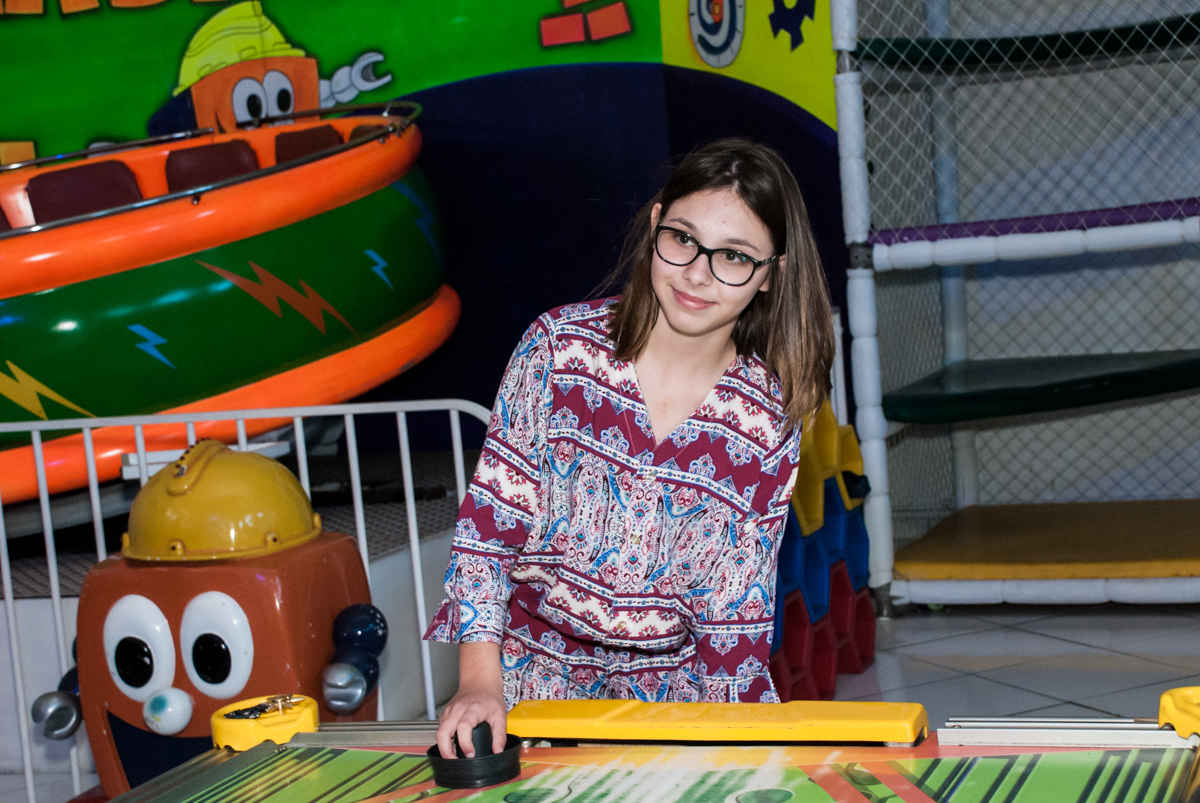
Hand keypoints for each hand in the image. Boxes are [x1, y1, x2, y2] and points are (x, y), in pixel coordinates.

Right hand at [436, 641, 505, 758]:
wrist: (479, 682)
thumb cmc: (489, 697)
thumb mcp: (500, 715)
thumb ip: (500, 735)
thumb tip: (497, 751)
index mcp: (472, 709)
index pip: (463, 727)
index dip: (465, 743)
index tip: (471, 754)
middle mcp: (457, 709)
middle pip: (443, 732)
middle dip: (446, 751)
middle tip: (455, 762)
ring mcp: (449, 711)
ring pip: (439, 732)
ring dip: (444, 747)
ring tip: (454, 756)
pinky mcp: (445, 714)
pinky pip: (441, 729)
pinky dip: (444, 740)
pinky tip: (452, 745)